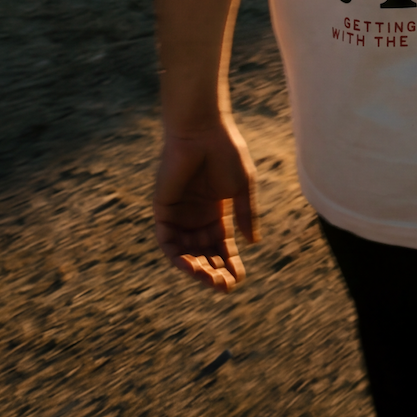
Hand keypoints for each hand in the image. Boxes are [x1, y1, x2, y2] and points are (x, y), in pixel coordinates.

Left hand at [153, 118, 258, 290]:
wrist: (202, 131)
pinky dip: (177, 257)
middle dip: (214, 272)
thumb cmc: (225, 153)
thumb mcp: (242, 187)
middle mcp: (197, 218)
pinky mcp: (164, 211)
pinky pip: (167, 242)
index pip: (222, 247)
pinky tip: (192, 266)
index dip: (230, 264)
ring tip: (210, 278)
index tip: (239, 279)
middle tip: (224, 285)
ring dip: (197, 269)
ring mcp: (180, 215)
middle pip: (204, 254)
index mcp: (217, 213)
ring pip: (186, 254)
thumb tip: (252, 243)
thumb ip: (245, 214)